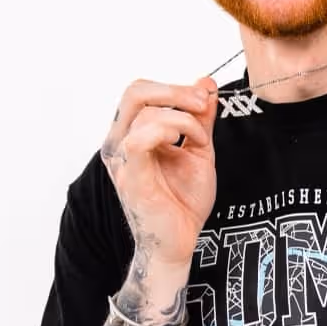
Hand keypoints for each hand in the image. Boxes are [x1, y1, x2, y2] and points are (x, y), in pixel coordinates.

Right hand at [101, 76, 218, 267]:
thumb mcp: (198, 150)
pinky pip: (138, 141)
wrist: (180, 241)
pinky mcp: (132, 178)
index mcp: (131, 134)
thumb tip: (207, 84)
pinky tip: (185, 145)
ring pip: (143, 114)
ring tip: (200, 141)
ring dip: (182, 119)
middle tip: (203, 106)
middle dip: (175, 92)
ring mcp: (123, 161)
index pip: (141, 91)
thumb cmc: (183, 200)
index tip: (205, 99)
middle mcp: (119, 143)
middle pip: (135, 92)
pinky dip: (167, 131)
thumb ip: (201, 118)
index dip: (174, 87)